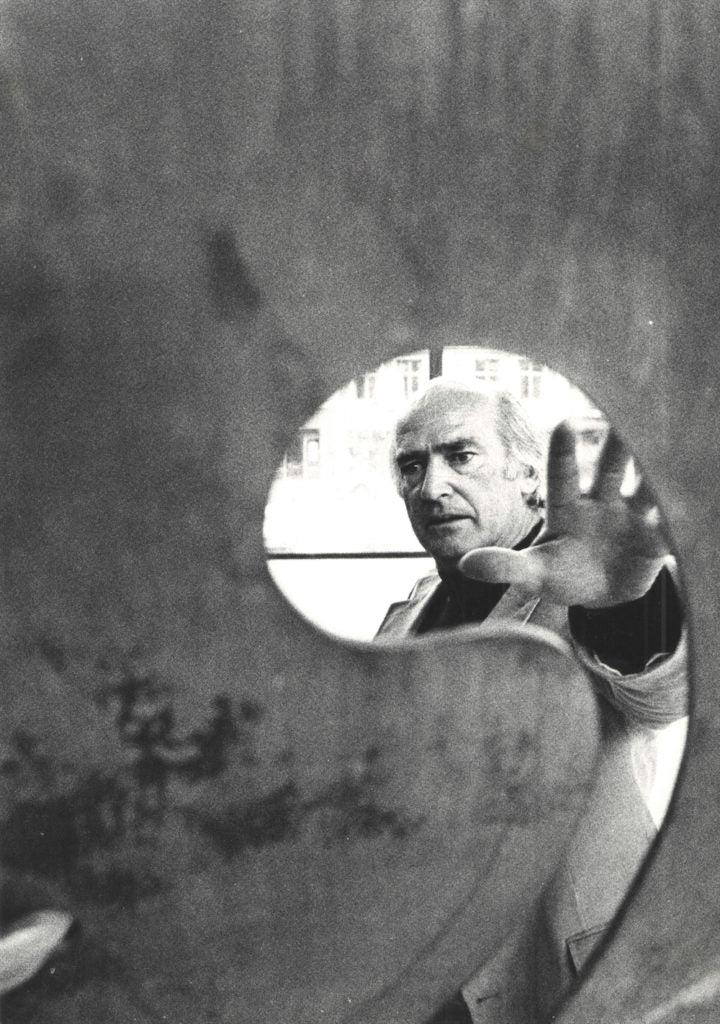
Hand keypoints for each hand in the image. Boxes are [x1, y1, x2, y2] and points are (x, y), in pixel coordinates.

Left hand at [458, 422, 669, 608]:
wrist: (604, 593)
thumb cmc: (564, 574)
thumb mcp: (535, 574)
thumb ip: (505, 567)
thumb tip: (465, 565)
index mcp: (566, 507)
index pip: (561, 475)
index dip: (563, 452)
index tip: (564, 422)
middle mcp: (601, 502)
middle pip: (608, 468)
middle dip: (616, 445)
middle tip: (622, 416)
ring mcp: (631, 516)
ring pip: (644, 486)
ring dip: (653, 469)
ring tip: (667, 443)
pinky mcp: (657, 536)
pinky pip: (670, 521)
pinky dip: (681, 510)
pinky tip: (694, 487)